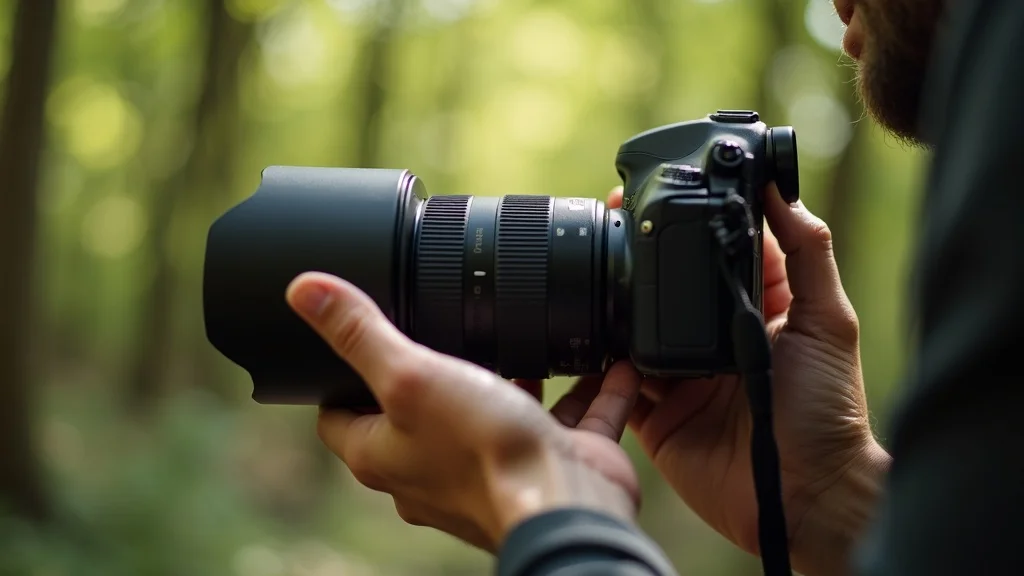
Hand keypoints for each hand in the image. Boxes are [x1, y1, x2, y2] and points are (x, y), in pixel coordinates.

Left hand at [285, 272, 643, 551]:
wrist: (565, 506)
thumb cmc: (483, 453)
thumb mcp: (410, 376)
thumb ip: (361, 333)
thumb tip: (304, 290)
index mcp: (384, 453)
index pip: (338, 415)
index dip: (337, 378)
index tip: (349, 342)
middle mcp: (431, 468)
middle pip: (417, 413)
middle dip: (429, 371)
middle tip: (437, 326)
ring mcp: (490, 468)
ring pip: (494, 412)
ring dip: (507, 378)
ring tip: (514, 333)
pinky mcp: (543, 462)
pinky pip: (565, 420)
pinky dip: (582, 392)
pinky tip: (599, 360)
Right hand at [609, 185, 891, 575]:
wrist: (803, 495)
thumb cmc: (828, 410)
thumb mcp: (829, 321)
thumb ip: (808, 252)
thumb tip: (780, 188)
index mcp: (756, 305)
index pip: (717, 247)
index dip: (692, 216)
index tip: (664, 185)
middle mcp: (714, 335)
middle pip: (667, 284)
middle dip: (639, 253)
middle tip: (614, 218)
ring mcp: (680, 373)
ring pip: (634, 327)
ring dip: (615, 303)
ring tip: (594, 270)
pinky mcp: (654, 412)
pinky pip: (616, 381)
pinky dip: (602, 362)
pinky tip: (592, 335)